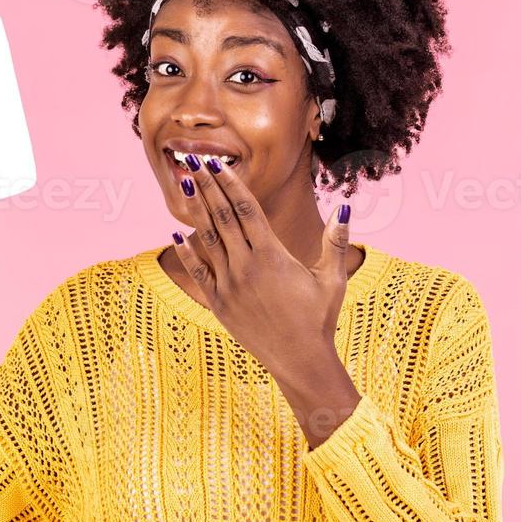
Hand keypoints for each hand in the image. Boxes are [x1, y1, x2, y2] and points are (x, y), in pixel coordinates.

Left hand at [170, 154, 351, 376]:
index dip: (230, 183)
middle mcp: (246, 267)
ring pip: (208, 240)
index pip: (247, 209)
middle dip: (208, 186)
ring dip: (196, 210)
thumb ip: (335, 241)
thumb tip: (344, 207)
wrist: (300, 361)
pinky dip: (187, 253)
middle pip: (223, 217)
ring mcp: (229, 285)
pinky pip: (199, 273)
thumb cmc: (320, 319)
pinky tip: (176, 234)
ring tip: (186, 185)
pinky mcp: (219, 304)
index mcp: (272, 256)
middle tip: (192, 160)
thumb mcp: (332, 279)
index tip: (217, 163)